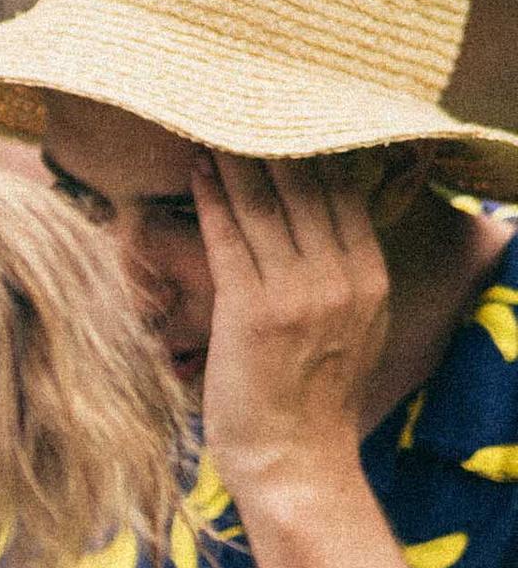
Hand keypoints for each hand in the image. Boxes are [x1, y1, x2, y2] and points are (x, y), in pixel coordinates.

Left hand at [193, 153, 392, 525]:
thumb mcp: (350, 333)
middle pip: (305, 189)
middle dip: (269, 143)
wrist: (296, 463)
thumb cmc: (309, 405)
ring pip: (266, 206)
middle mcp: (341, 277)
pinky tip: (199, 171)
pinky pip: (231, 238)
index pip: (341, 195)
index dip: (309, 153)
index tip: (282, 119)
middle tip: (239, 104)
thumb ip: (342, 281)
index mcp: (368, 278)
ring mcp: (299, 292)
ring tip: (211, 125)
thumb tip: (324, 236)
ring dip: (235, 161)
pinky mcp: (254, 311)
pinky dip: (213, 200)